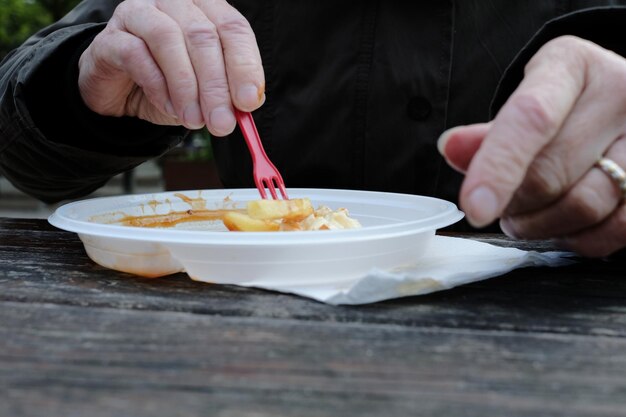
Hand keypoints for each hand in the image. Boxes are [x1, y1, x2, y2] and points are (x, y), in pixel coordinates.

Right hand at [78, 0, 264, 135]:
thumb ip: (230, 93)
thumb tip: (250, 102)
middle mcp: (174, 4)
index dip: (244, 65)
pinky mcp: (111, 37)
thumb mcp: (207, 91)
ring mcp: (139, 14)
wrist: (122, 93)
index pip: (233, 28)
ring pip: (168, 39)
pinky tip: (168, 107)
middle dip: (216, 85)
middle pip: (202, 35)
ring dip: (186, 87)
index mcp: (206, 10)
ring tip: (194, 119)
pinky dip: (157, 87)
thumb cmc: (170, 85)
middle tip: (222, 123)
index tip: (249, 101)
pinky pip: (136, 55)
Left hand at [438, 36, 625, 256]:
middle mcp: (619, 92)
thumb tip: (451, 148)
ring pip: (583, 205)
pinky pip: (615, 228)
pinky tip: (560, 226)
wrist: (617, 103)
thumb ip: (489, 134)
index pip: (531, 119)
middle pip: (551, 173)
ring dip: (539, 226)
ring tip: (522, 216)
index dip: (498, 167)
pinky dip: (576, 239)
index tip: (474, 207)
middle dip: (513, 203)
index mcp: (572, 66)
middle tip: (496, 205)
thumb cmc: (561, 107)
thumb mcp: (523, 103)